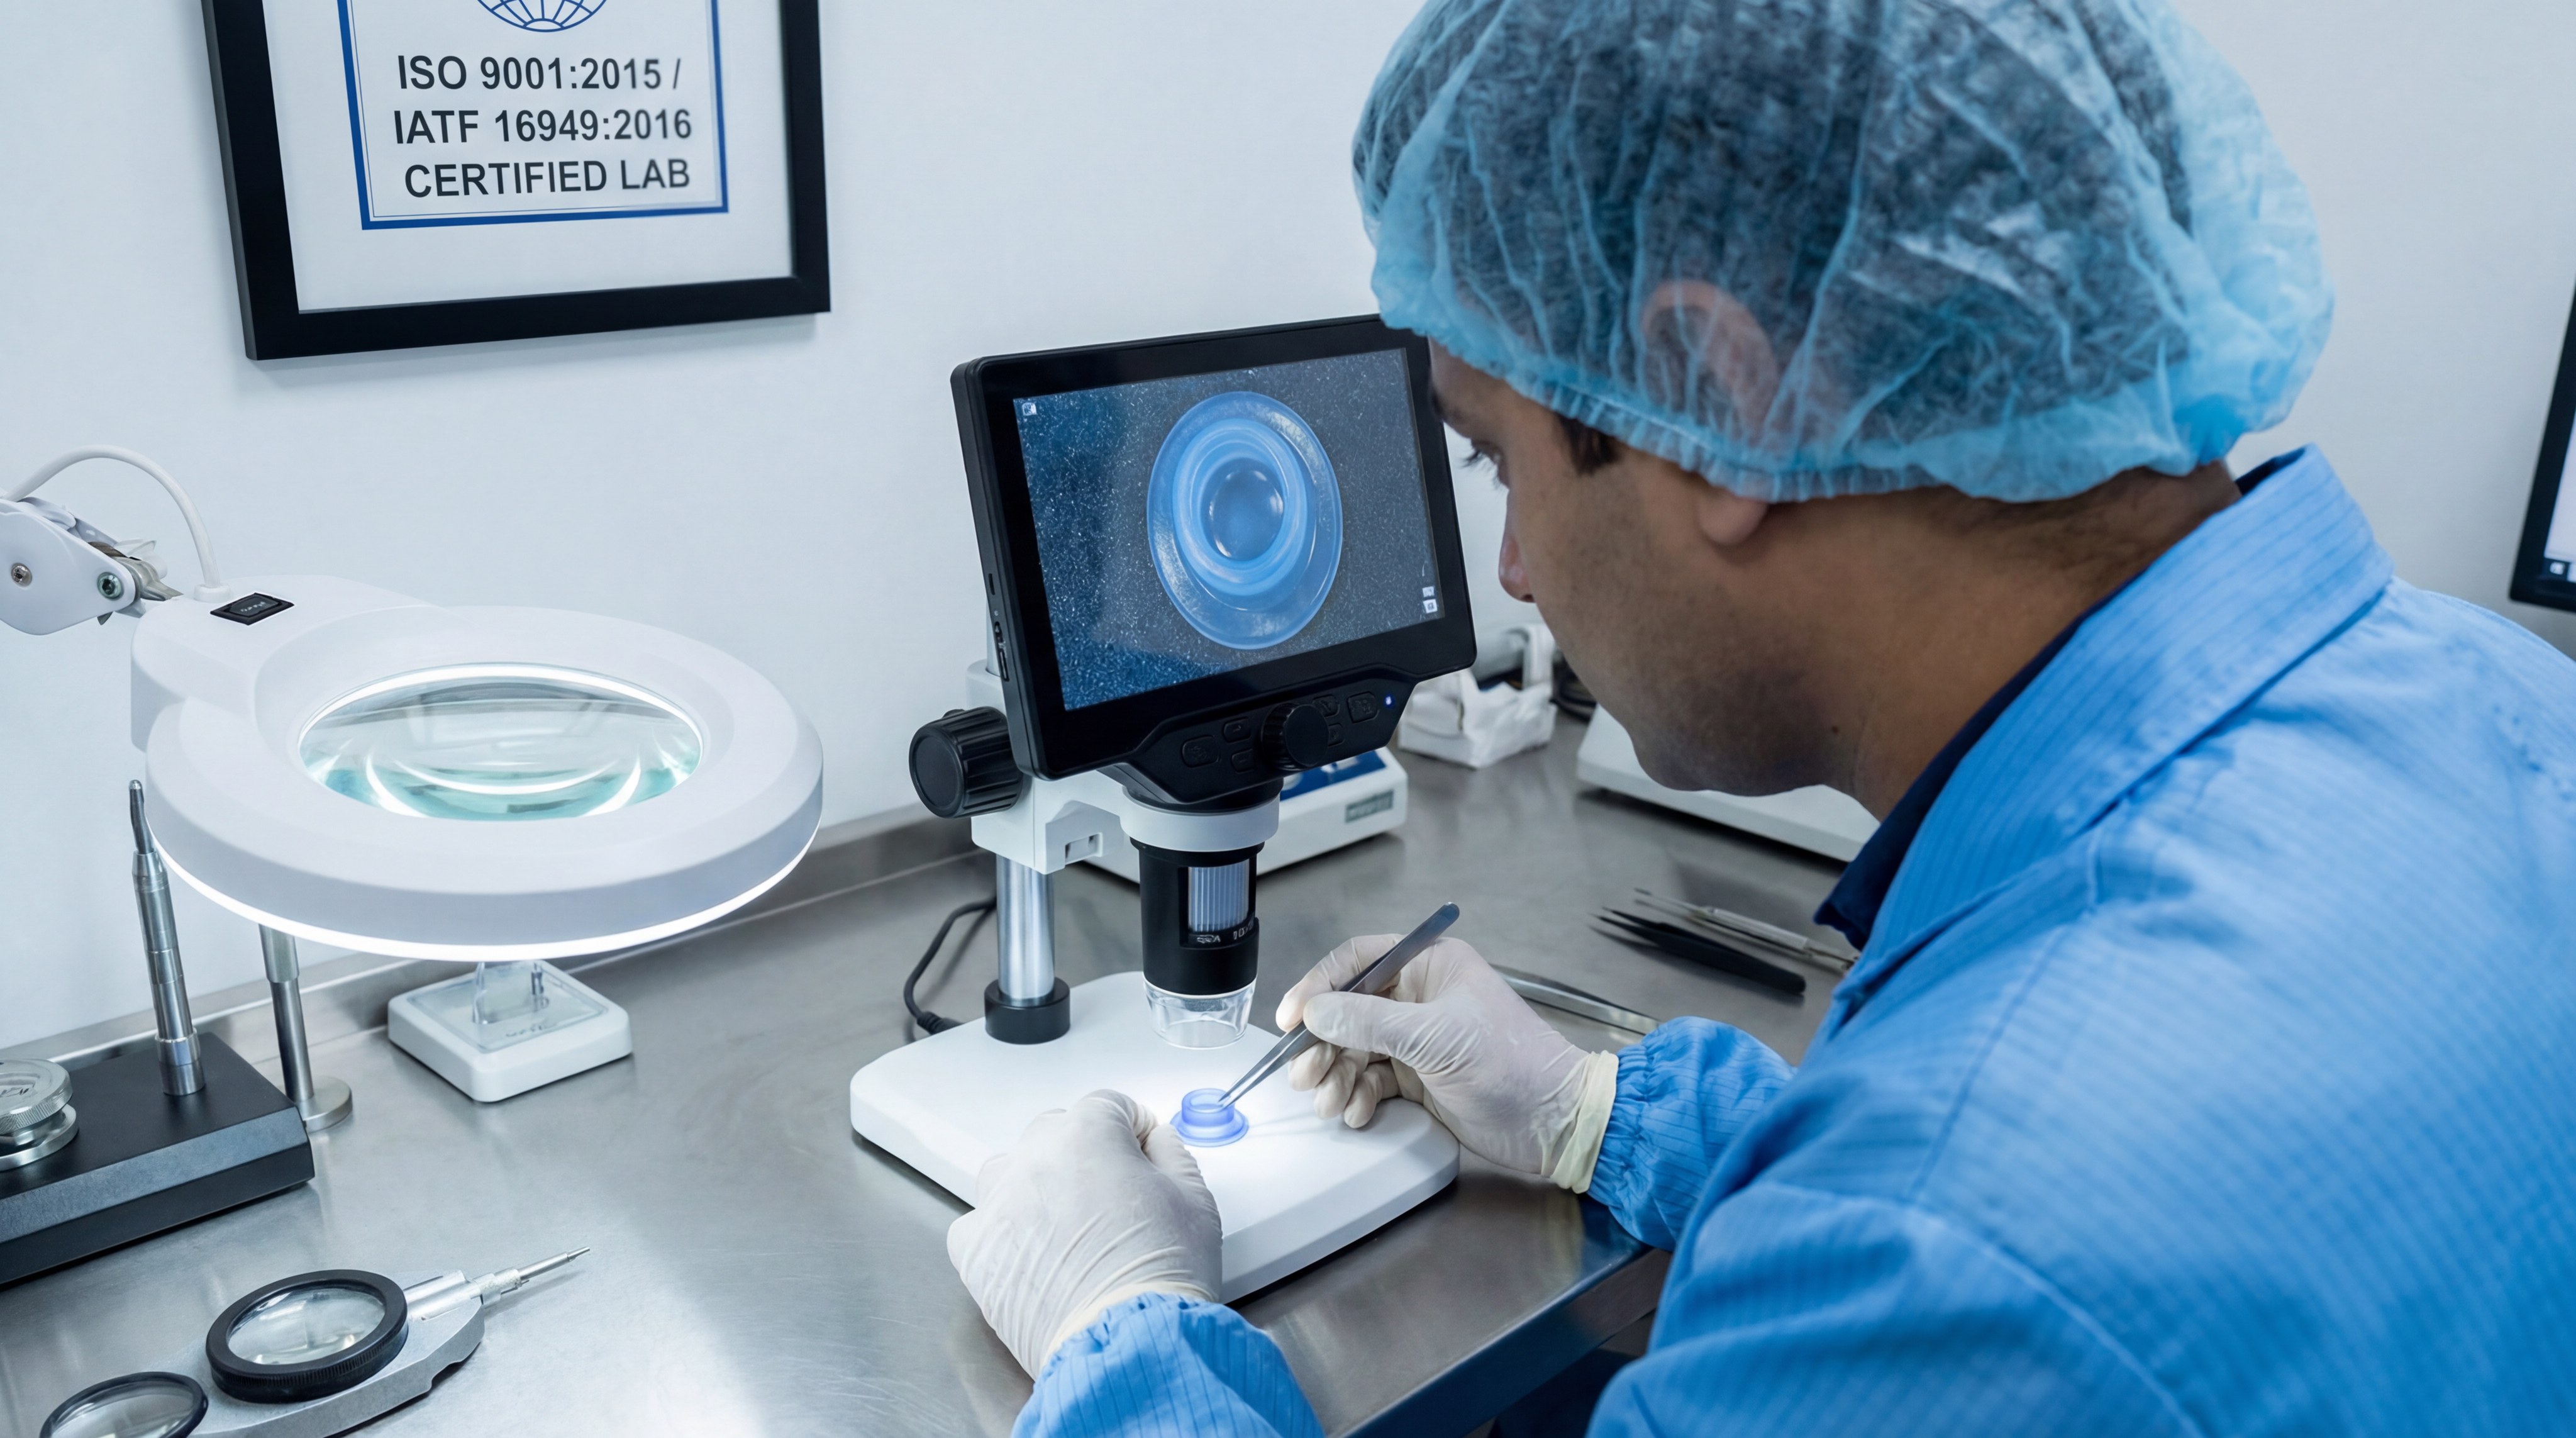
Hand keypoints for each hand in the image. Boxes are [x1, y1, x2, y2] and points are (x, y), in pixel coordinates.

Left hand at [946, 1090, 1221, 1375]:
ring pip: (1010, 1170)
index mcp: (1087, 1134)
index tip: (1142, 1150)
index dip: (1132, 1128)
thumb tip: (1154, 1142)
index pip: (1107, 1105)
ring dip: (1036, 1183)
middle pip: (1055, 1132)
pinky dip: (1000, 1231)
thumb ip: (1171, 1153)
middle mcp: (1034, 1159)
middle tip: (1113, 1193)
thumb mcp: (1195, 1198)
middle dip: (1085, 1152)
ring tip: (1067, 1221)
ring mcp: (998, 1205)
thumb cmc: (1162, 1274)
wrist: (1128, 1343)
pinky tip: (1031, 1250)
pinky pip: (978, 1223)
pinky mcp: (977, 1252)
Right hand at [1279, 935, 1619, 1188]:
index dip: (1319, 986)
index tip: (1291, 1018)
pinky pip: (1371, 1080)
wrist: (1553, 1121)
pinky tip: (1356, 1112)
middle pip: (1349, 1011)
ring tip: (1328, 1102)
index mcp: (1430, 966)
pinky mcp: (1419, 1078)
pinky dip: (1357, 1096)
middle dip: (1323, 1043)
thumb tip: (1315, 1012)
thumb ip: (1369, 1022)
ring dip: (1335, 1075)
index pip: (1358, 961)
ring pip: (1355, 1049)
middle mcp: (1419, 997)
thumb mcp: (1435, 1036)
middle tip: (1305, 1074)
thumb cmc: (1509, 1063)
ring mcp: (1418, 1040)